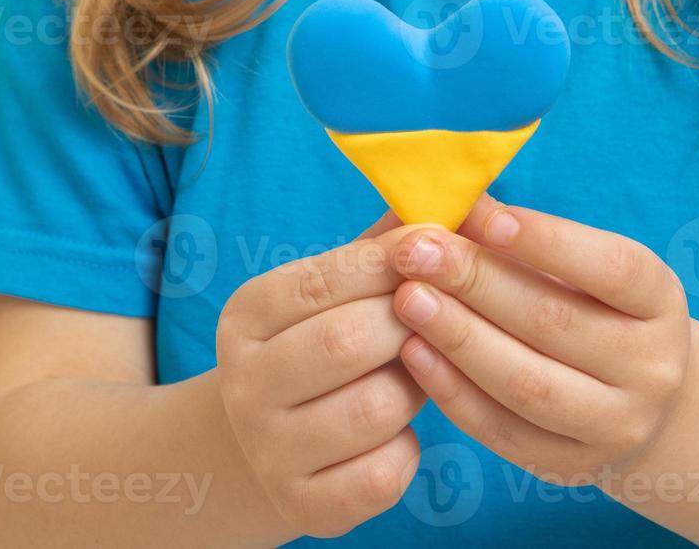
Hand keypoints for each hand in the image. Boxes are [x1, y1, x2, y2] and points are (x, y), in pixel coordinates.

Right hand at [215, 213, 425, 538]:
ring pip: (376, 409)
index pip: (323, 279)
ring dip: (416, 388)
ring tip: (419, 373)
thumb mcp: (330, 293)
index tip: (439, 243)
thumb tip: (454, 192)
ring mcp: (269, 451)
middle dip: (412, 323)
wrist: (262, 447)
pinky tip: (398, 433)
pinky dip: (407, 451)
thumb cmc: (320, 347)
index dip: (390, 261)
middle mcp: (244, 384)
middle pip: (348, 342)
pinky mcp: (303, 507)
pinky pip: (385, 474)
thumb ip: (381, 245)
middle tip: (442, 314)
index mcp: (245, 317)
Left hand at [388, 195, 690, 483]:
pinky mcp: (571, 466)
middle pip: (557, 323)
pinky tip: (413, 353)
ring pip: (527, 383)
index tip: (483, 218)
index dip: (549, 242)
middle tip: (416, 251)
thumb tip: (451, 200)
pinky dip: (453, 391)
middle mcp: (652, 367)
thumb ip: (518, 236)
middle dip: (477, 283)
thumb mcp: (577, 267)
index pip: (613, 268)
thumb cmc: (589, 308)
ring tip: (407, 299)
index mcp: (660, 302)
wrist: (633, 399)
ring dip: (460, 338)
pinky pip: (503, 431)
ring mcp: (616, 425)